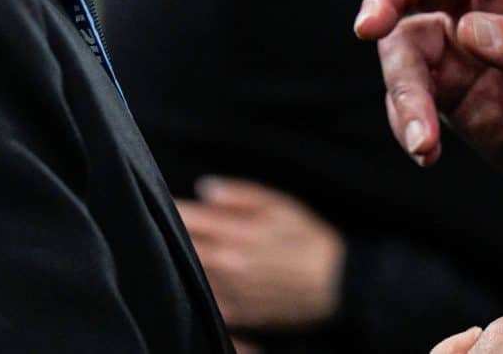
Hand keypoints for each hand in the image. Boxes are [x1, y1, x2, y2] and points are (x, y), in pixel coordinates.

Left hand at [176, 178, 342, 331]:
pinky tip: (203, 281)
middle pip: (185, 248)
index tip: (165, 199)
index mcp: (237, 233)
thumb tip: (204, 188)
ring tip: (185, 249)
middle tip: (168, 223)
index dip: (173, 207)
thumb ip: (240, 194)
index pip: (189, 218)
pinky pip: (207, 303)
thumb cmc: (310, 238)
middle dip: (174, 234)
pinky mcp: (239, 314)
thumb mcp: (281, 205)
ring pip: (191, 276)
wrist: (337, 283)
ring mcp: (231, 292)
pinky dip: (201, 290)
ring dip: (185, 261)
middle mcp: (228, 264)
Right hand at [354, 0, 502, 193]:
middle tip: (368, 28)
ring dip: (403, 91)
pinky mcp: (448, 91)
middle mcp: (484, 8)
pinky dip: (408, 120)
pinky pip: (410, 95)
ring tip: (421, 139)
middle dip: (388, 3)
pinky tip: (425, 153)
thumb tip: (467, 29)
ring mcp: (461, 50)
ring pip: (405, 48)